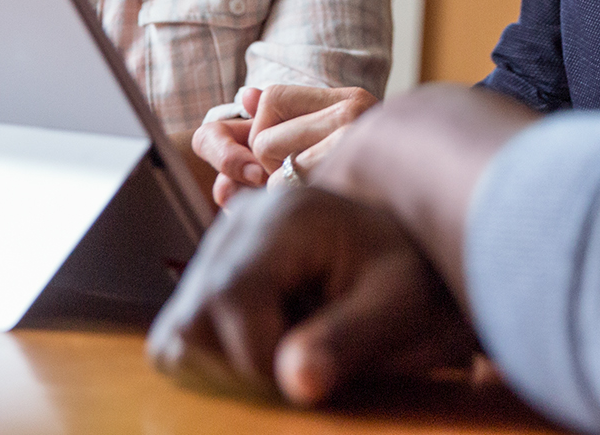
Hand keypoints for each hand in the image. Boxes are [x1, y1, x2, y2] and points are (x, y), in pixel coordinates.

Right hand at [146, 184, 476, 406]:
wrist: (419, 262)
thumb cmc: (418, 282)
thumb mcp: (399, 310)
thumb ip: (347, 341)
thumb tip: (295, 383)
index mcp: (287, 217)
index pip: (231, 296)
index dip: (259, 356)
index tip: (308, 379)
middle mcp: (242, 221)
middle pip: (192, 317)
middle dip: (239, 366)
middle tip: (301, 370)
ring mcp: (222, 246)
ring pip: (179, 331)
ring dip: (226, 366)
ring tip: (290, 356)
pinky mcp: (216, 273)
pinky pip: (186, 332)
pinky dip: (220, 359)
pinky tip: (272, 349)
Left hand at [192, 83, 378, 206]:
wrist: (437, 193)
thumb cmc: (376, 172)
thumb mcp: (336, 133)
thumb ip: (288, 113)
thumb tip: (246, 97)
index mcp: (351, 99)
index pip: (271, 98)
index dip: (266, 128)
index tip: (286, 149)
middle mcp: (355, 117)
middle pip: (263, 141)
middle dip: (272, 167)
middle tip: (306, 180)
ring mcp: (355, 153)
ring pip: (273, 178)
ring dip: (285, 195)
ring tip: (318, 197)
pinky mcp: (349, 190)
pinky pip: (291, 204)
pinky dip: (297, 214)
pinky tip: (324, 213)